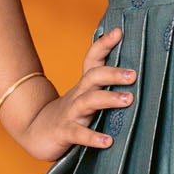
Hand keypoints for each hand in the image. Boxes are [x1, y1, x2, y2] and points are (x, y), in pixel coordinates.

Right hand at [1, 27, 135, 161]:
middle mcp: (78, 95)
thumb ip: (106, 88)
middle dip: (113, 73)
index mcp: (85, 85)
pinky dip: (93, 137)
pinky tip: (108, 141)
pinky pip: (79, 134)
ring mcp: (70, 113)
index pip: (93, 59)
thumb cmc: (70, 114)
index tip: (118, 32)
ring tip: (129, 99)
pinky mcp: (64, 132)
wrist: (35, 132)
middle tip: (133, 74)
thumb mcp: (87, 96)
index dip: (103, 44)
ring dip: (108, 99)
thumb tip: (138, 77)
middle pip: (93, 77)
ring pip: (88, 101)